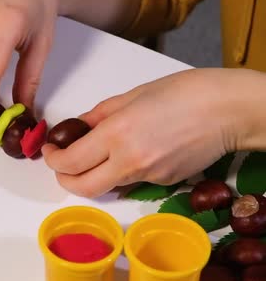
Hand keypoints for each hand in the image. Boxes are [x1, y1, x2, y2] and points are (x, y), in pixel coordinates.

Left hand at [42, 68, 263, 197]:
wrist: (230, 110)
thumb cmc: (184, 92)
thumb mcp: (131, 96)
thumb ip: (98, 116)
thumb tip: (76, 128)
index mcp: (116, 134)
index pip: (69, 162)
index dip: (52, 159)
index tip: (50, 150)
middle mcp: (129, 162)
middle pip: (82, 188)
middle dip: (64, 179)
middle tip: (62, 163)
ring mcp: (148, 176)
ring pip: (107, 186)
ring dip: (92, 175)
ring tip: (96, 153)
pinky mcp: (164, 183)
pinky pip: (131, 182)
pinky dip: (121, 171)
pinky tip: (134, 151)